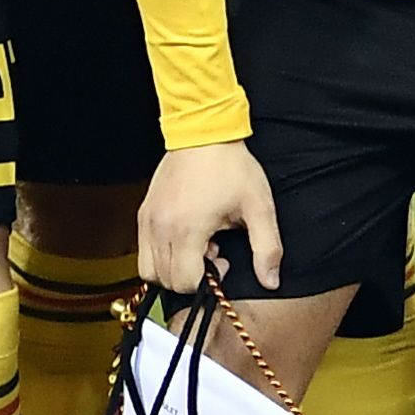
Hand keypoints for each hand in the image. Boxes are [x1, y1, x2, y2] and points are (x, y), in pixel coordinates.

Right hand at [138, 140, 282, 299]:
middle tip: (212, 251)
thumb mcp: (259, 207)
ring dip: (173, 267)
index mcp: (187, 229)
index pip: (185, 282)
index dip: (207, 281)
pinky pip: (143, 250)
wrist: (203, 132)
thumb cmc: (230, 166)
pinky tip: (185, 234)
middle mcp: (161, 227)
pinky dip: (162, 254)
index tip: (223, 259)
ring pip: (148, 270)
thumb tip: (270, 280)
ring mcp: (148, 220)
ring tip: (197, 245)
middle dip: (190, 276)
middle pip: (165, 280)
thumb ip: (267, 249)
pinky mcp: (144, 212)